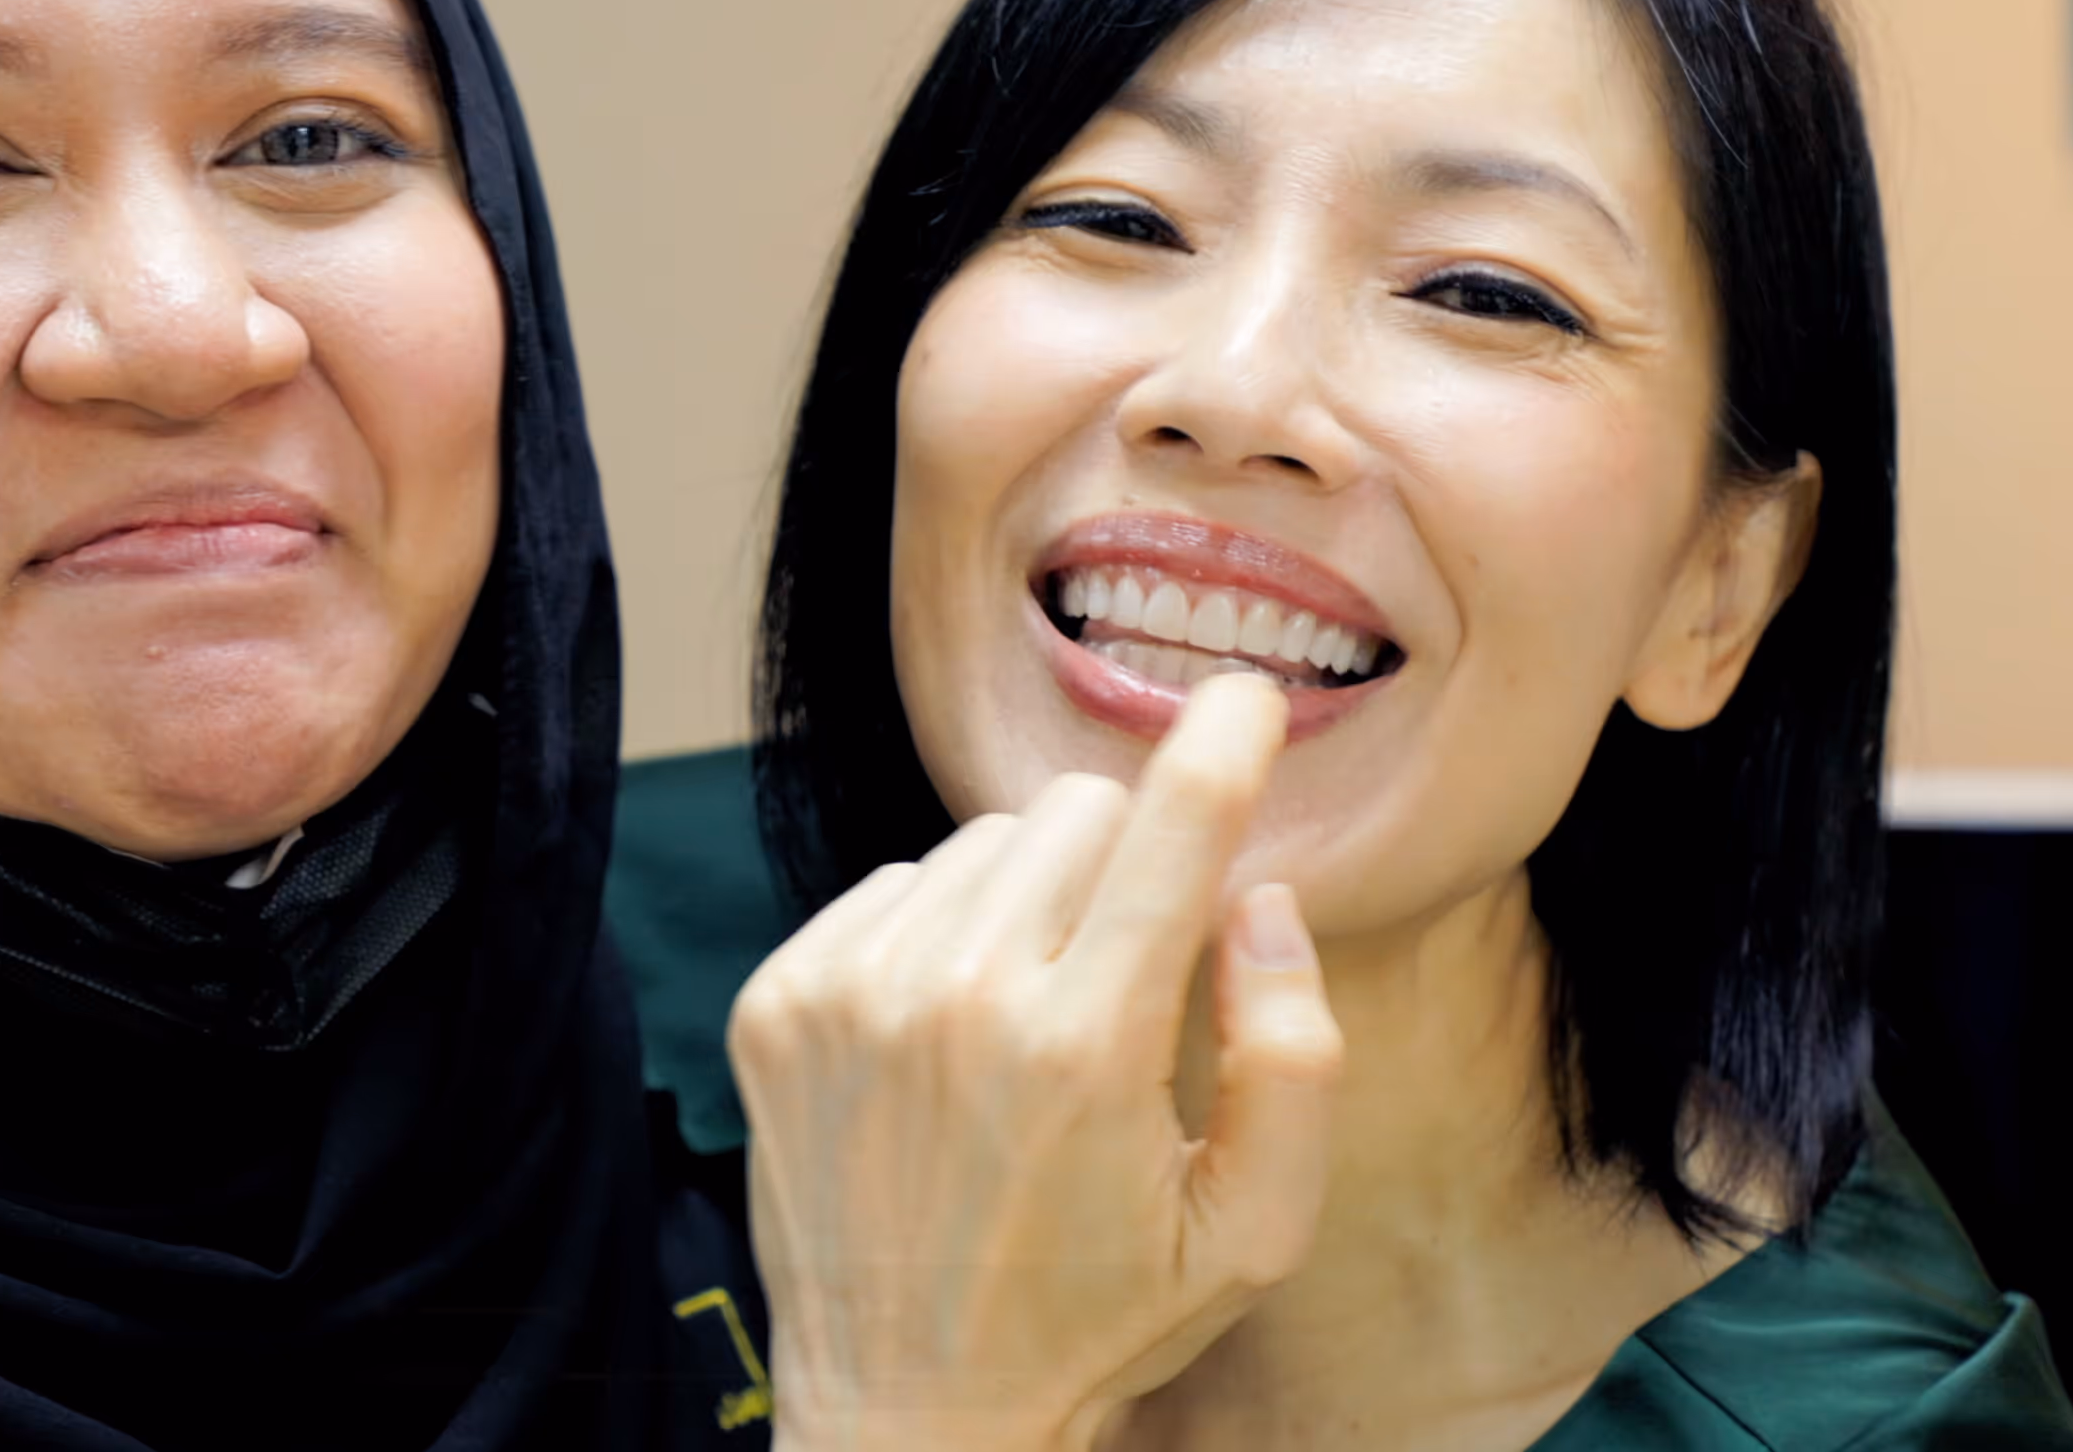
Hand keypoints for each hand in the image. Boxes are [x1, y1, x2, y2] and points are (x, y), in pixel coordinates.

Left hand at [729, 674, 1343, 1451]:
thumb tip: (1261, 897)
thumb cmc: (1097, 1314)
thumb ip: (1296, 1054)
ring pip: (980, 844)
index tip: (1249, 693)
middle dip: (1128, 864)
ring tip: (1031, 1023)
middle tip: (1128, 975)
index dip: (1225, 741)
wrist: (908, 1411)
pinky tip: (946, 1036)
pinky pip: (887, 889)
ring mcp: (848, 995)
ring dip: (1027, 902)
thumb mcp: (1254, 1229)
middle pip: (1076, 814)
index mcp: (1086, 1048)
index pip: (1173, 827)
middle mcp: (956, 1000)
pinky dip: (933, 934)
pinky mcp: (775, 1004)